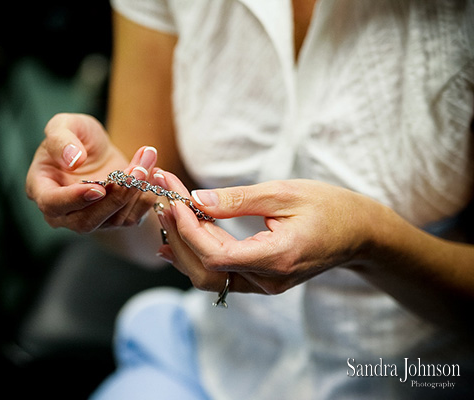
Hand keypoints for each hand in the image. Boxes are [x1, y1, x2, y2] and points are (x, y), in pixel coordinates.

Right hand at [26, 113, 158, 231]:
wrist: (97, 151)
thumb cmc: (76, 137)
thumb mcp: (65, 125)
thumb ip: (62, 139)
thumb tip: (72, 159)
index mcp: (42, 189)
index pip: (52, 204)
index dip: (74, 199)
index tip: (98, 188)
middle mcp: (64, 212)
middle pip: (86, 220)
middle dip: (115, 197)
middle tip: (135, 171)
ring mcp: (90, 219)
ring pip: (113, 219)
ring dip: (135, 191)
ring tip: (147, 160)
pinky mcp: (114, 220)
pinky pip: (132, 217)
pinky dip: (146, 197)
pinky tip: (155, 172)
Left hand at [154, 171, 378, 294]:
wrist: (360, 233)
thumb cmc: (330, 207)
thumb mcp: (284, 193)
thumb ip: (237, 200)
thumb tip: (195, 199)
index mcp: (277, 258)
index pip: (216, 254)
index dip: (188, 228)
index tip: (172, 198)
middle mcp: (268, 281)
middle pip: (205, 271)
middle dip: (177, 236)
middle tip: (162, 199)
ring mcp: (265, 285)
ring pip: (209, 277)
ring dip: (183, 247)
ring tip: (166, 214)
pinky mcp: (262, 281)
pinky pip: (220, 276)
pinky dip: (196, 256)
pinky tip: (175, 240)